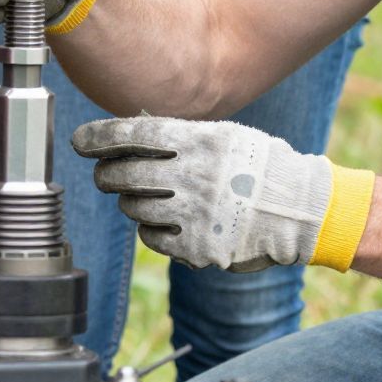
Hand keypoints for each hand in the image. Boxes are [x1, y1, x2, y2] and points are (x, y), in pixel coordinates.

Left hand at [71, 114, 374, 272]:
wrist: (301, 211)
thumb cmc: (261, 167)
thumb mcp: (227, 136)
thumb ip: (182, 137)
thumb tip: (129, 138)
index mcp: (202, 141)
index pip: (135, 135)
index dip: (100, 137)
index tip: (80, 141)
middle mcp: (195, 176)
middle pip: (124, 174)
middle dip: (106, 174)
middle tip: (105, 174)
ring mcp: (195, 214)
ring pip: (133, 207)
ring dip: (130, 201)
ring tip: (146, 198)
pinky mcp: (197, 247)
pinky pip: (152, 237)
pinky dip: (151, 228)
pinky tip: (166, 221)